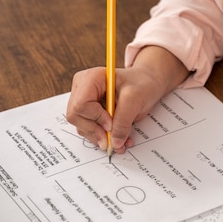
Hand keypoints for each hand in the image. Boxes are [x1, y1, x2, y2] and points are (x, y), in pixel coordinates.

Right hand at [66, 46, 189, 152]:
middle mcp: (82, 89)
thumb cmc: (141, 84)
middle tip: (113, 140)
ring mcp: (83, 101)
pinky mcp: (88, 113)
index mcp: (91, 78)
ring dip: (100, 137)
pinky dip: (102, 137)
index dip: (95, 117)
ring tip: (120, 140)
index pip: (81, 104)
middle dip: (95, 131)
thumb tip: (115, 142)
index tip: (111, 125)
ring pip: (81, 126)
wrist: (146, 84)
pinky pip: (89, 130)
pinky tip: (117, 137)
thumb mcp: (135, 99)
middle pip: (76, 117)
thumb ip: (123, 120)